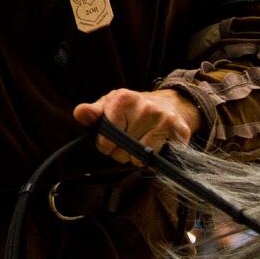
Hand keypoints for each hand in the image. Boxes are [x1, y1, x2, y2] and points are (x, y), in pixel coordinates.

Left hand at [73, 88, 202, 163]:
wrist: (170, 103)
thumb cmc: (133, 108)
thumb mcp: (110, 105)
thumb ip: (93, 112)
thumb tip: (79, 113)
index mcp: (123, 98)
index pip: (106, 138)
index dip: (106, 144)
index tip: (110, 140)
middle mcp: (145, 106)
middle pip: (122, 150)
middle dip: (121, 152)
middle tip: (128, 142)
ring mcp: (163, 119)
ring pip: (139, 157)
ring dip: (137, 158)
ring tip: (140, 144)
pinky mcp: (180, 130)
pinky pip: (158, 159)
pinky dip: (153, 159)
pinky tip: (155, 146)